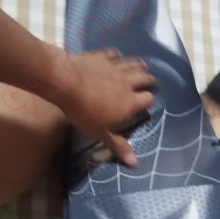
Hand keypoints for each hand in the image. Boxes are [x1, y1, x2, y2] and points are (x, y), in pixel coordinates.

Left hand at [45, 46, 156, 165]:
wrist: (66, 83)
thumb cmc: (84, 111)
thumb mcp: (100, 132)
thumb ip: (117, 145)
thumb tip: (135, 164)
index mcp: (129, 102)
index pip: (147, 99)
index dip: (149, 100)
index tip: (148, 101)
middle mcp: (127, 83)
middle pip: (144, 78)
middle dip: (150, 80)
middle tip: (152, 82)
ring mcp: (114, 68)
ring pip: (133, 64)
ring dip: (139, 65)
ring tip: (144, 66)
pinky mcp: (101, 57)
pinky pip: (113, 55)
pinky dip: (118, 56)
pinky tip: (117, 56)